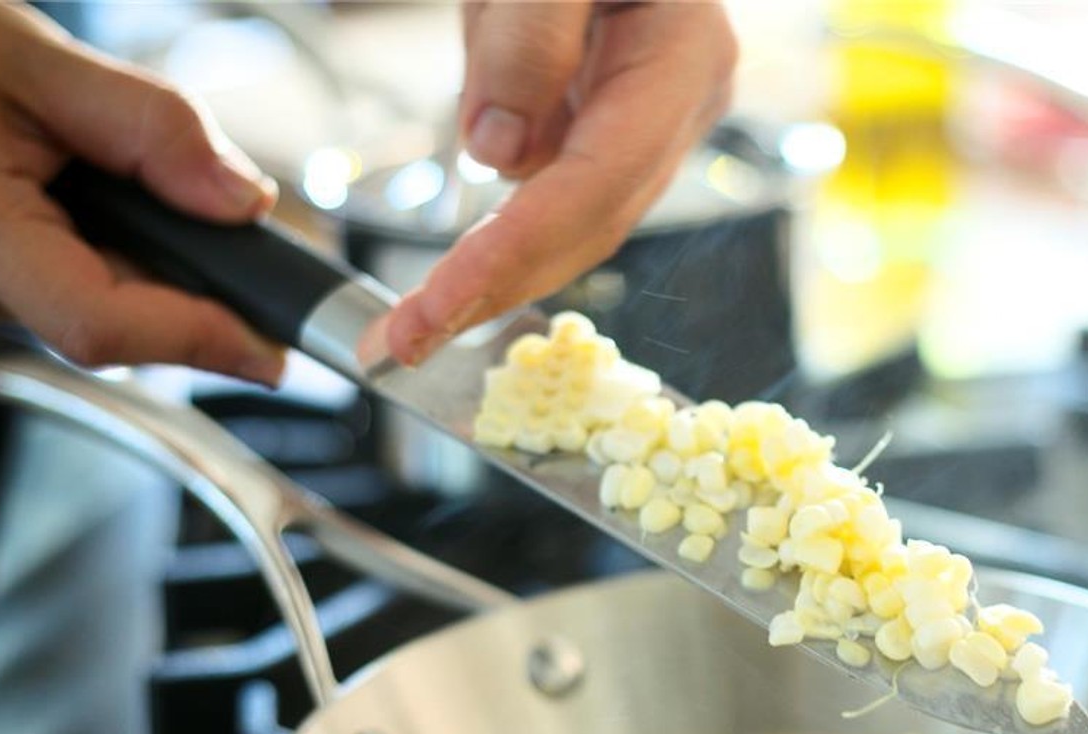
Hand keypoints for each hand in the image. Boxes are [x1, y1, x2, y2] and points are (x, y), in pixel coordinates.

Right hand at [0, 4, 284, 382]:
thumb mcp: (24, 58)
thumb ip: (143, 125)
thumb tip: (242, 196)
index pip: (99, 322)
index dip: (196, 339)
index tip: (276, 348)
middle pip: (126, 324)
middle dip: (209, 294)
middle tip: (275, 253)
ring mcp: (1, 293)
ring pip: (117, 310)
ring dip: (177, 269)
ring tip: (189, 202)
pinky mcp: (15, 283)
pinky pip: (95, 288)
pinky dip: (143, 255)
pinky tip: (146, 209)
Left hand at [382, 1, 736, 365]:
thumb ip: (529, 34)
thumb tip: (496, 152)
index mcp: (681, 57)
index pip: (589, 186)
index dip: (510, 257)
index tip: (432, 312)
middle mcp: (679, 103)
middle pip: (588, 227)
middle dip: (496, 292)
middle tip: (405, 344)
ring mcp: (650, 118)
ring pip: (573, 221)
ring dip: (496, 277)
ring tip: (416, 323)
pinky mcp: (611, 120)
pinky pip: (557, 190)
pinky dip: (504, 234)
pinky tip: (457, 268)